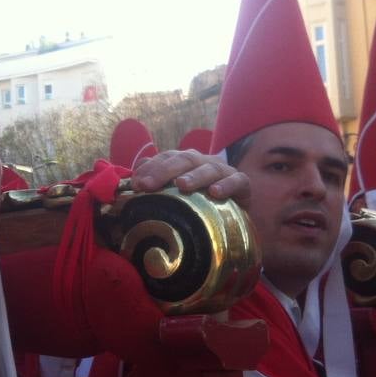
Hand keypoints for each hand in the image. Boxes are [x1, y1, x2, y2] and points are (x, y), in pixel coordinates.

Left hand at [131, 150, 250, 207]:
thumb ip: (155, 185)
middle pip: (184, 159)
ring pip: (210, 168)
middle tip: (148, 185)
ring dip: (195, 175)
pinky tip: (215, 193)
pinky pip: (237, 181)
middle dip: (165, 171)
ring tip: (182, 185)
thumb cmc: (197, 206)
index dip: (150, 168)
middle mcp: (203, 162)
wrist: (232, 218)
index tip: (136, 184)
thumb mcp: (174, 197)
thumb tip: (133, 180)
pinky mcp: (243, 184)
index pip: (166, 158)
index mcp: (185, 162)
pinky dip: (227, 185)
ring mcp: (224, 172)